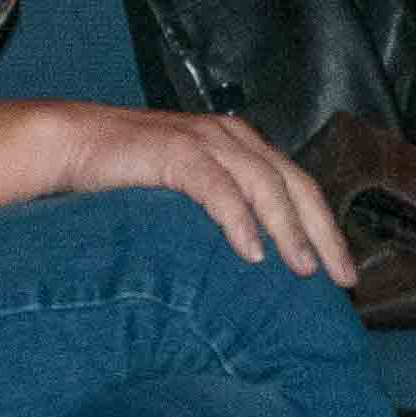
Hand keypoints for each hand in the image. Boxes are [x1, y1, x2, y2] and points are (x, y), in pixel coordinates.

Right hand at [47, 104, 354, 283]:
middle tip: (341, 278)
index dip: (325, 228)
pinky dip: (238, 219)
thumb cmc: (129, 179)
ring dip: (288, 229)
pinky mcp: (175, 150)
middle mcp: (232, 138)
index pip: (300, 186)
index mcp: (242, 146)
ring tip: (301, 269)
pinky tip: (251, 252)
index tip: (343, 274)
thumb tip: (259, 265)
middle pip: (295, 185)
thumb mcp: (188, 195)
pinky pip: (218, 186)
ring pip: (264, 184)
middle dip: (322, 233)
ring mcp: (205, 140)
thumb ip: (224, 211)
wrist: (72, 144)